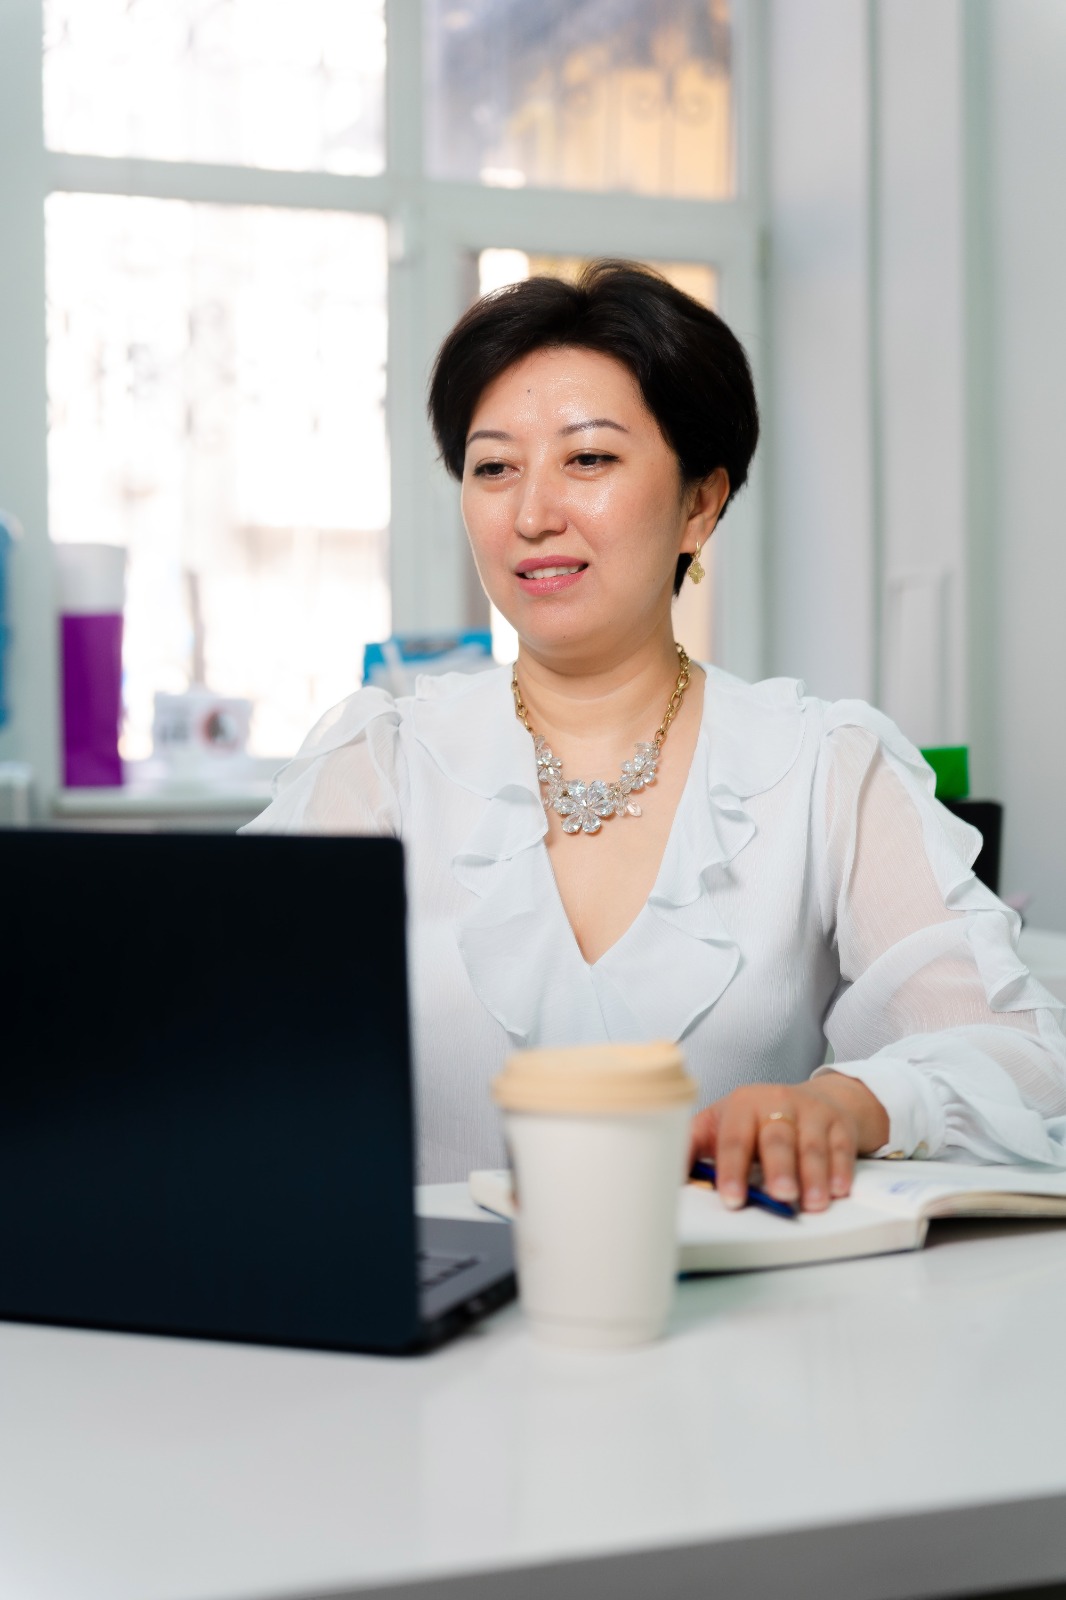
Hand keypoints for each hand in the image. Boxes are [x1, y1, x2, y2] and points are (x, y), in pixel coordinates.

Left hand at [688, 1074, 889, 1212]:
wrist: (810, 1099)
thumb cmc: (757, 1119)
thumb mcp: (720, 1125)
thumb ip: (692, 1148)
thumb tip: (663, 1178)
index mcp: (742, 1105)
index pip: (734, 1139)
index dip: (732, 1170)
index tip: (731, 1198)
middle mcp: (777, 1104)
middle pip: (777, 1139)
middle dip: (778, 1168)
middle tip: (780, 1195)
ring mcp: (810, 1113)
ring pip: (811, 1146)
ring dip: (813, 1176)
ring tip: (812, 1203)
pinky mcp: (838, 1125)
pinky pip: (841, 1148)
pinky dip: (841, 1170)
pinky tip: (838, 1190)